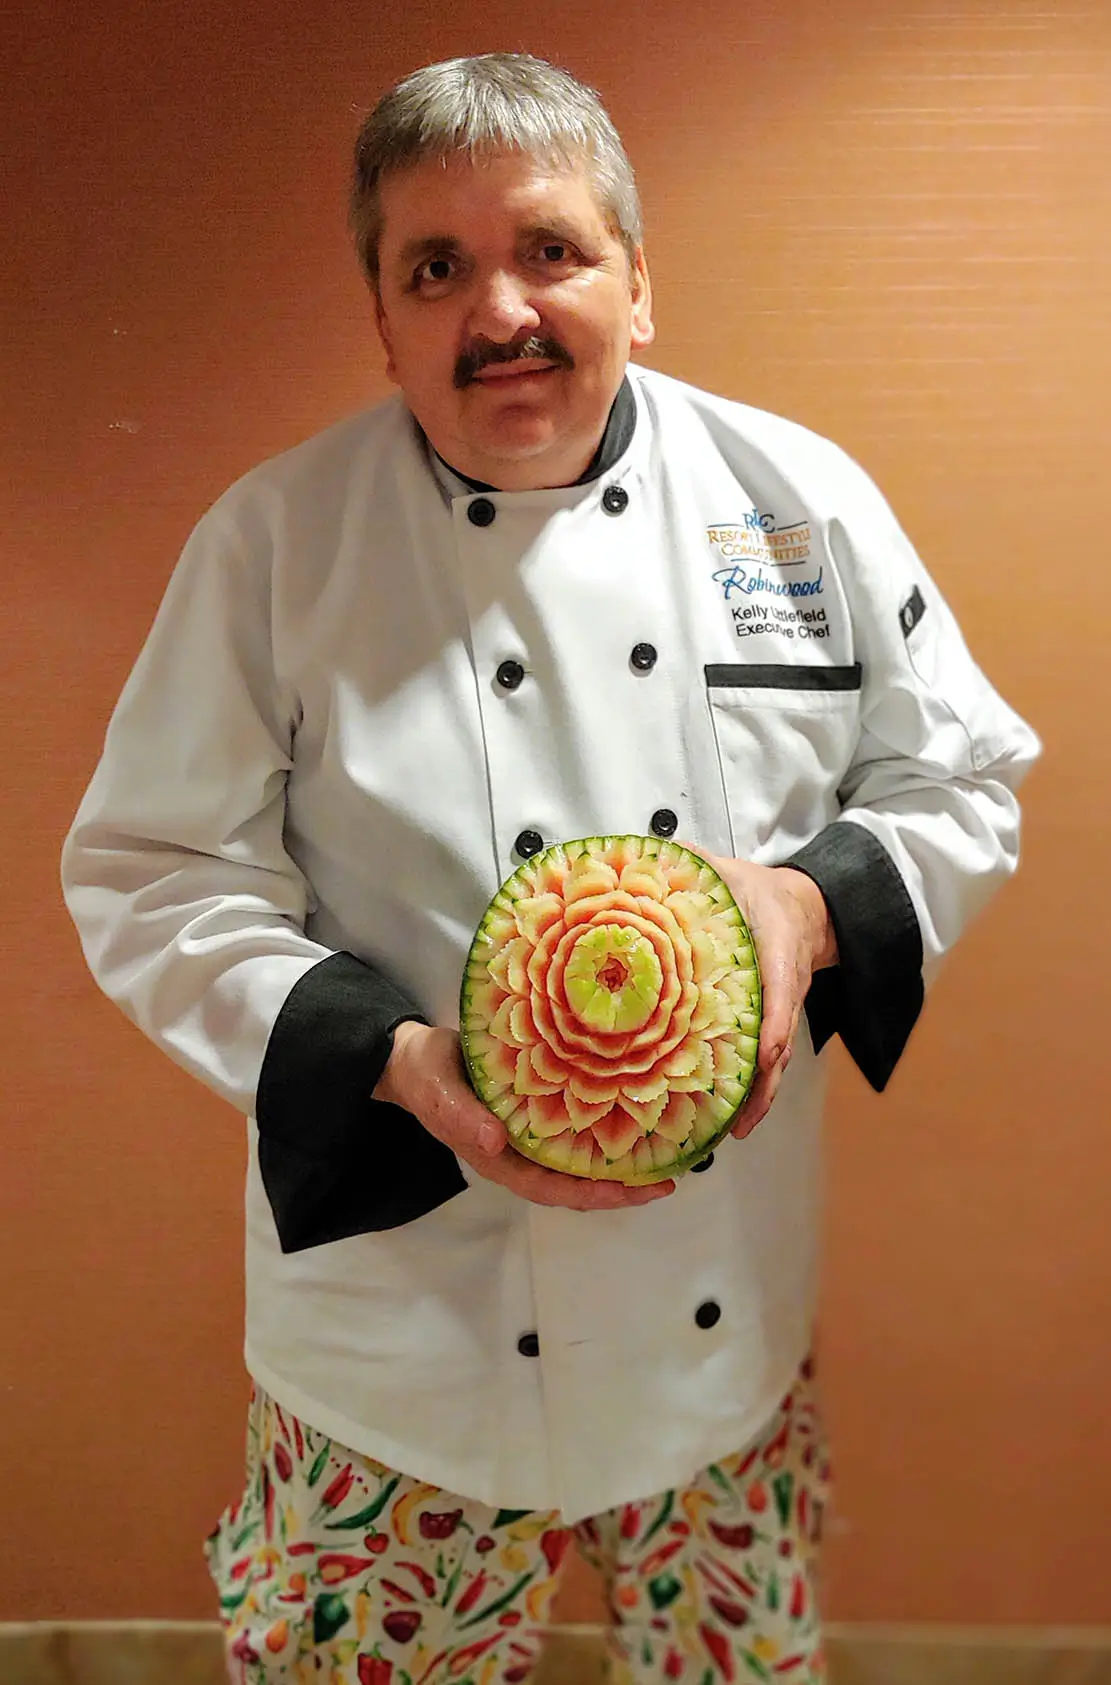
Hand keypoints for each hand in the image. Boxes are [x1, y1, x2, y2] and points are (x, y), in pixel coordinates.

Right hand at [374, 1022, 675, 1210]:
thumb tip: (494, 1144)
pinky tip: (637, 1115)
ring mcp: (530, 1134)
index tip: (630, 1192)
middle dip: (620, 1188)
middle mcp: (519, 1152)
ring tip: (665, 1155)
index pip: (550, 1188)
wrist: (413, 1056)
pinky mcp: (538, 1109)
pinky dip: (608, 1129)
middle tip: (669, 1182)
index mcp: (497, 1158)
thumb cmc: (425, 1074)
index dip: (590, 1194)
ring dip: (621, 1163)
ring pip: (581, 1159)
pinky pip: (578, 1128)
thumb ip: (461, 1115)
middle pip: (575, 1182)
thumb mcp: (437, 1090)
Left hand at [682, 848, 836, 1139]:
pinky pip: (764, 1061)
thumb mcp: (730, 871)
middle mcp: (783, 987)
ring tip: (732, 1134)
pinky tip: (730, 1121)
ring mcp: (779, 1011)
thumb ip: (692, 864)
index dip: (775, 1021)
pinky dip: (752, 1092)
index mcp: (777, 947)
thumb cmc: (758, 893)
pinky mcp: (770, 1024)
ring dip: (757, 1099)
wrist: (800, 907)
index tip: (765, 1054)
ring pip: (773, 1061)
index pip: (782, 987)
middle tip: (738, 1121)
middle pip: (778, 1042)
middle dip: (761, 1083)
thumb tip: (646, 855)